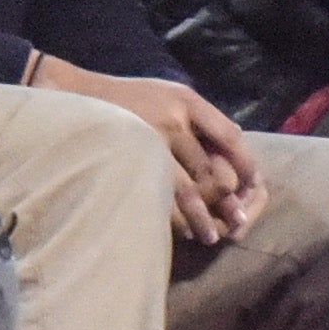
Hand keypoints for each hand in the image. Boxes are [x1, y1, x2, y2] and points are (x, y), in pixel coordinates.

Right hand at [36, 53, 261, 244]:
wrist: (76, 96)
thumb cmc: (128, 98)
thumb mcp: (167, 92)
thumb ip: (197, 115)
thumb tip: (233, 138)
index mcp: (186, 101)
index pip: (229, 135)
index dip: (245, 163)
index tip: (252, 183)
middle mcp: (172, 120)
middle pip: (211, 167)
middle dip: (227, 199)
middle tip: (238, 220)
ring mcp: (149, 143)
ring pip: (188, 190)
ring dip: (203, 217)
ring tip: (213, 236)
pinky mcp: (130, 163)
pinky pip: (159, 198)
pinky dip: (175, 219)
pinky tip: (182, 231)